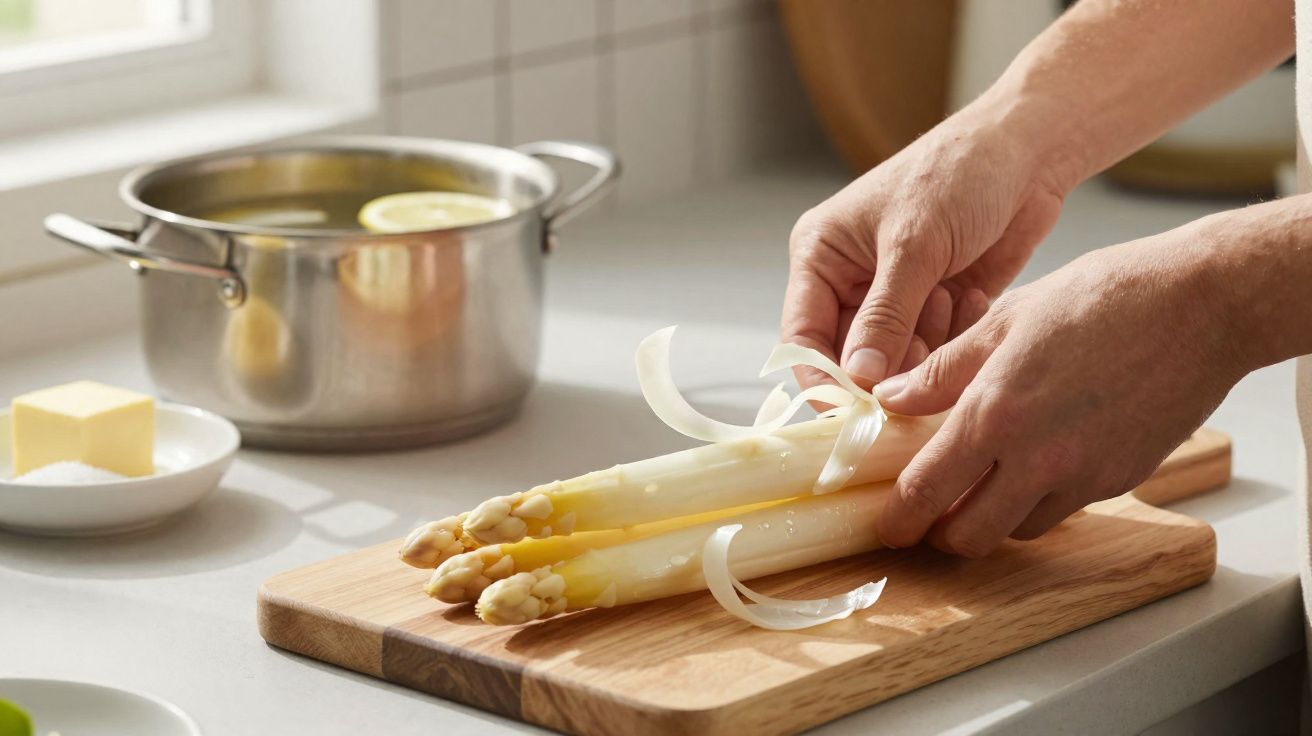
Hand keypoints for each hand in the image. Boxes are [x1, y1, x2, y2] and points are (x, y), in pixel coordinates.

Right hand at [782, 99, 1073, 389]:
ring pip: (895, 361)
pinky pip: (935, 352)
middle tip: (921, 363)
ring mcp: (895, 297)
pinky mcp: (936, 308)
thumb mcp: (915, 244)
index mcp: (822, 256)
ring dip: (926, 348)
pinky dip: (954, 338)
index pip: (802, 335)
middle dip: (885, 367)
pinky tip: (971, 295)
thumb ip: (884, 317)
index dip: (822, 380)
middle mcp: (850, 280)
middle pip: (850, 358)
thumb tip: (857, 379)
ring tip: (951, 296)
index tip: (851, 416)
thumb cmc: (959, 173)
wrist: (1029, 151)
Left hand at [872, 224, 1248, 556]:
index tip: (888, 526)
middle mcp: (1037, 458)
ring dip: (992, 518)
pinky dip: (1039, 500)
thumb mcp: (1004, 320)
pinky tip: (1036, 462)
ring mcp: (1085, 475)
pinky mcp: (1121, 479)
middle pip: (970, 536)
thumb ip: (942, 370)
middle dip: (942, 535)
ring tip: (982, 483)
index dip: (900, 519)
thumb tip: (891, 398)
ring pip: (1018, 528)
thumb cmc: (1102, 297)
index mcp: (995, 414)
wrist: (1200, 305)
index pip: (927, 492)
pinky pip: (1064, 508)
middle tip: (930, 516)